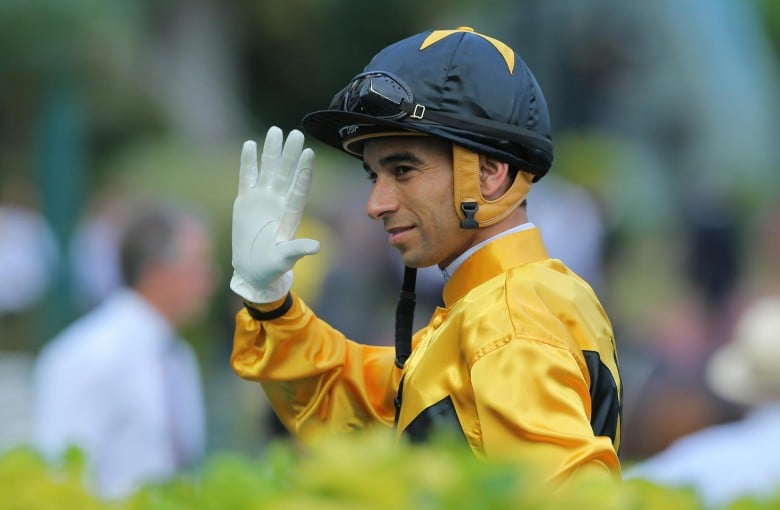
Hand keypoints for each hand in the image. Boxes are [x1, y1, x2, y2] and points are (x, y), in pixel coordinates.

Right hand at [230, 126, 319, 303]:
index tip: (309, 153)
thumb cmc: (273, 266)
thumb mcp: (285, 258)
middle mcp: (278, 202)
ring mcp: (262, 200)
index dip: (304, 171)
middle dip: (290, 154)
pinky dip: (248, 162)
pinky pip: (247, 177)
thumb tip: (316, 247)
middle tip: (296, 133)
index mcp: (291, 214)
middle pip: (286, 173)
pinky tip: (250, 145)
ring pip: (268, 170)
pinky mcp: (245, 201)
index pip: (299, 188)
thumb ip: (297, 249)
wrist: (254, 270)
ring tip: (275, 130)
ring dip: (271, 152)